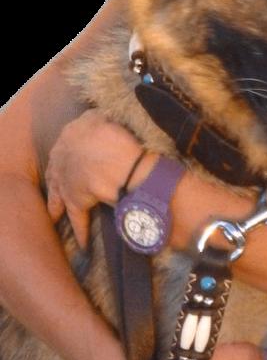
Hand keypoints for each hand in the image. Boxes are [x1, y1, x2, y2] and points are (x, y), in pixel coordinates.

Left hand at [45, 107, 152, 249]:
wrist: (119, 162)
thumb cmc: (115, 136)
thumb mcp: (104, 118)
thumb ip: (96, 118)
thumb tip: (97, 114)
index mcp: (69, 137)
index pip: (63, 148)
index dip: (65, 157)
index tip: (66, 163)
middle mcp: (62, 159)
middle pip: (56, 174)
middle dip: (56, 183)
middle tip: (55, 191)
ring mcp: (67, 182)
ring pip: (59, 198)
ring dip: (58, 208)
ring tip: (54, 218)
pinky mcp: (76, 202)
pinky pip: (78, 220)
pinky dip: (81, 233)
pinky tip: (83, 244)